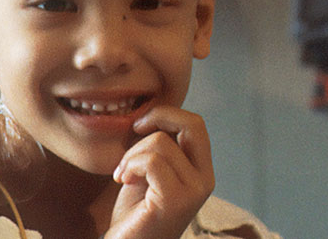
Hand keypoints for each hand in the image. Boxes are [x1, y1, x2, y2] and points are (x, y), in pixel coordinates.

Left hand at [105, 106, 214, 238]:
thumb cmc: (133, 214)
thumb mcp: (149, 172)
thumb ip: (158, 147)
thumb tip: (151, 113)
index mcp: (201, 171)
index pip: (195, 124)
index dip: (166, 114)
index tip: (138, 127)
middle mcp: (204, 181)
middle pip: (192, 123)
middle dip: (157, 117)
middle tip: (132, 132)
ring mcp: (193, 192)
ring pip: (161, 142)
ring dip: (131, 153)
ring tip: (123, 174)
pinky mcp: (175, 201)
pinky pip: (152, 161)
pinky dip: (131, 165)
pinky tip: (123, 180)